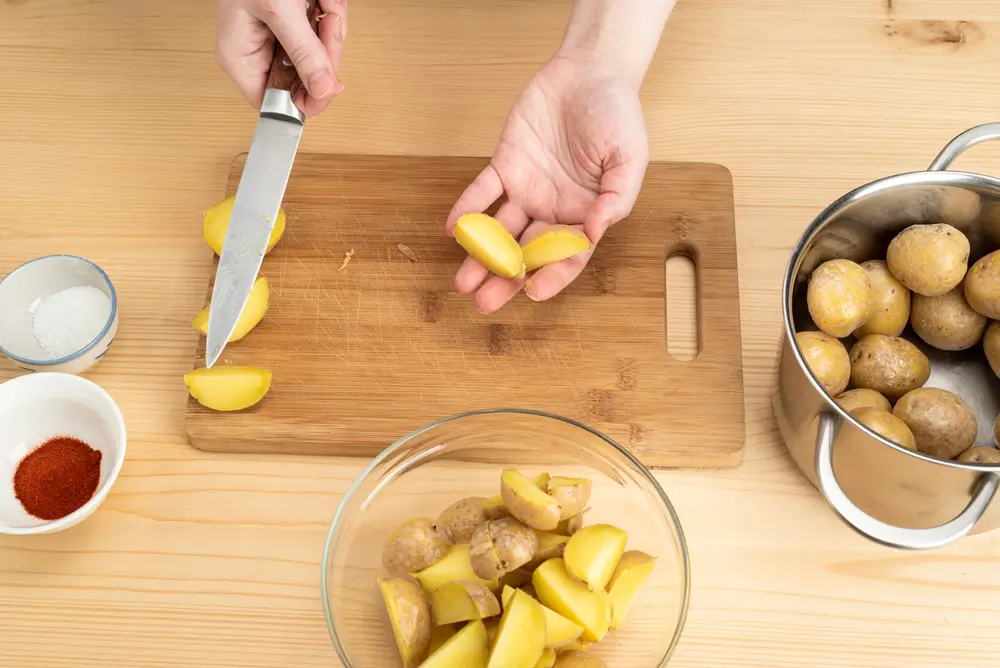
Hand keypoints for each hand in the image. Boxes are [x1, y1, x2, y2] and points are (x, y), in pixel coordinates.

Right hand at [216, 0, 346, 116]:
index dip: (306, 101)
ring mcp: (278, 38)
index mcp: (241, 59)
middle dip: (325, 51)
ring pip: (321, 56)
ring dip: (331, 26)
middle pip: (306, 80)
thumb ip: (303, 52)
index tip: (330, 87)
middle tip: (329, 24)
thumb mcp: (278, 11)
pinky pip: (324, 32)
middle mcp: (259, 53)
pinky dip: (330, 11)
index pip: (275, 103)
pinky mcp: (295, 24)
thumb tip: (323, 90)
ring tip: (323, 1)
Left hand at [446, 50, 649, 312]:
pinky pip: (483, 192)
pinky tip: (453, 229)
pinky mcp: (506, 164)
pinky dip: (468, 209)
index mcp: (586, 214)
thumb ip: (616, 197)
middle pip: (527, 253)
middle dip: (505, 279)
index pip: (567, 256)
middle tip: (483, 303)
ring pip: (501, 231)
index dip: (550, 277)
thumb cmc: (618, 114)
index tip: (531, 292)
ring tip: (462, 282)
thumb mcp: (629, 157)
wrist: (590, 71)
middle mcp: (554, 209)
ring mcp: (528, 188)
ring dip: (482, 256)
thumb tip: (594, 232)